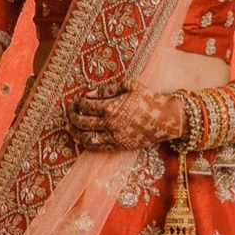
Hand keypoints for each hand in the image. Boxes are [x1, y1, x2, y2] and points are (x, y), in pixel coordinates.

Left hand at [66, 80, 183, 150]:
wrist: (165, 119)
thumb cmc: (148, 99)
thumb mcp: (129, 86)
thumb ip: (108, 89)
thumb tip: (89, 93)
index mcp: (112, 107)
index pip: (87, 106)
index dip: (78, 103)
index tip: (76, 100)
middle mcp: (110, 124)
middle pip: (83, 122)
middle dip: (72, 116)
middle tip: (69, 112)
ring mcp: (114, 137)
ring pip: (87, 138)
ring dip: (75, 133)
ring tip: (69, 128)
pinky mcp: (119, 146)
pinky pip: (98, 147)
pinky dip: (86, 144)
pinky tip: (81, 139)